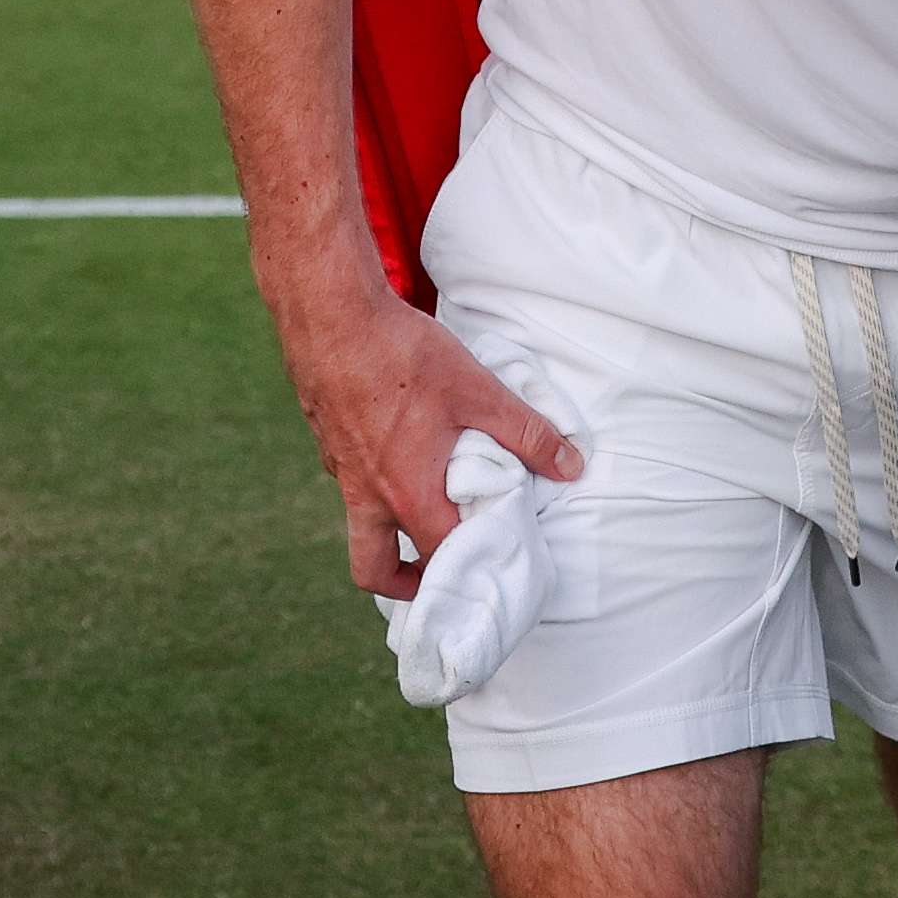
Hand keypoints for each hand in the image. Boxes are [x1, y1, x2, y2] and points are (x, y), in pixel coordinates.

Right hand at [271, 277, 578, 597]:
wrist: (329, 313)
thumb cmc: (401, 354)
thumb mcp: (477, 390)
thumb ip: (526, 432)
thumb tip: (569, 466)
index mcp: (406, 494)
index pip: (438, 561)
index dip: (467, 572)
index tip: (490, 572)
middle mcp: (366, 495)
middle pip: (373, 572)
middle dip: (406, 584)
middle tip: (440, 569)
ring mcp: (340, 471)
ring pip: (359, 528)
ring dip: (388, 536)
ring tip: (423, 514)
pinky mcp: (327, 442)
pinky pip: (351, 485)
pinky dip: (375, 487)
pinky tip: (400, 450)